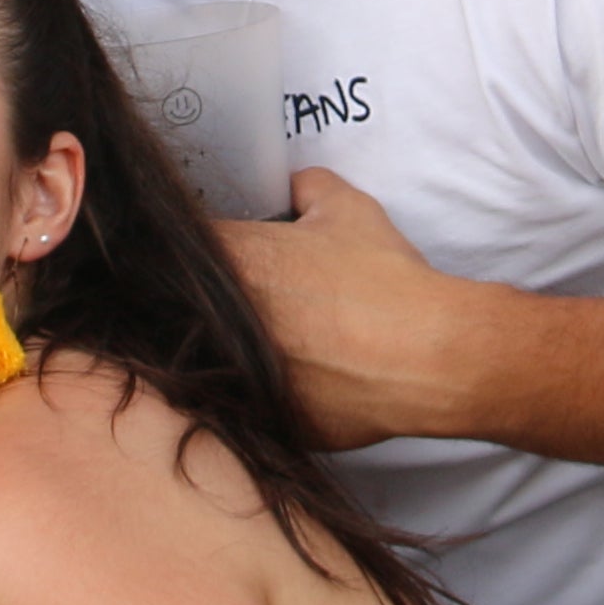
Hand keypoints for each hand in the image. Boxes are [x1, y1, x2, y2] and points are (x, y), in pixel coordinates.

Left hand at [211, 167, 467, 450]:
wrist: (424, 355)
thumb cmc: (384, 281)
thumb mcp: (348, 210)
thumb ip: (310, 188)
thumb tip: (297, 185)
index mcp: (229, 258)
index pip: (179, 249)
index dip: (203, 258)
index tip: (230, 265)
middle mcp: (215, 319)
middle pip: (185, 309)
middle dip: (213, 308)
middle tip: (262, 308)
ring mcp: (230, 374)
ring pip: (209, 361)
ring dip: (231, 352)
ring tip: (285, 347)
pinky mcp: (254, 419)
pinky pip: (243, 405)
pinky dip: (262, 395)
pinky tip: (299, 383)